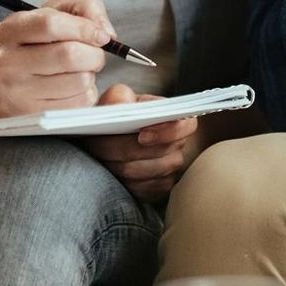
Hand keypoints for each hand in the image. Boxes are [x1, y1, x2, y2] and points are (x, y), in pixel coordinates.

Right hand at [0, 0, 112, 117]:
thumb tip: (105, 33)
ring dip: (90, 74)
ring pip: (79, 80)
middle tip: (94, 54)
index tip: (101, 35)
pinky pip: (79, 102)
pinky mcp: (34, 114)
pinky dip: (86, 93)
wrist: (9, 84)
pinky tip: (73, 87)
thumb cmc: (40, 43)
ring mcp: (18, 91)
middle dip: (94, 54)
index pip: (51, 24)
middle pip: (69, 54)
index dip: (84, 28)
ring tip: (79, 70)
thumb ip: (86, 8)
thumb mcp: (57, 12)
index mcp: (12, 30)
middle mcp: (9, 62)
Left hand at [84, 83, 200, 200]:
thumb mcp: (117, 97)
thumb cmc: (118, 113)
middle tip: (100, 147)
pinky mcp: (160, 186)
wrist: (109, 135)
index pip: (185, 126)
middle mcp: (179, 143)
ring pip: (150, 173)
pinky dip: (125, 182)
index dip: (166, 133)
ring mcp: (171, 167)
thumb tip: (120, 107)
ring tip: (102, 158)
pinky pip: (145, 189)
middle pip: (162, 154)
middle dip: (127, 151)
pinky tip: (112, 172)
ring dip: (122, 167)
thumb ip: (119, 96)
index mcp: (176, 117)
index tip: (141, 136)